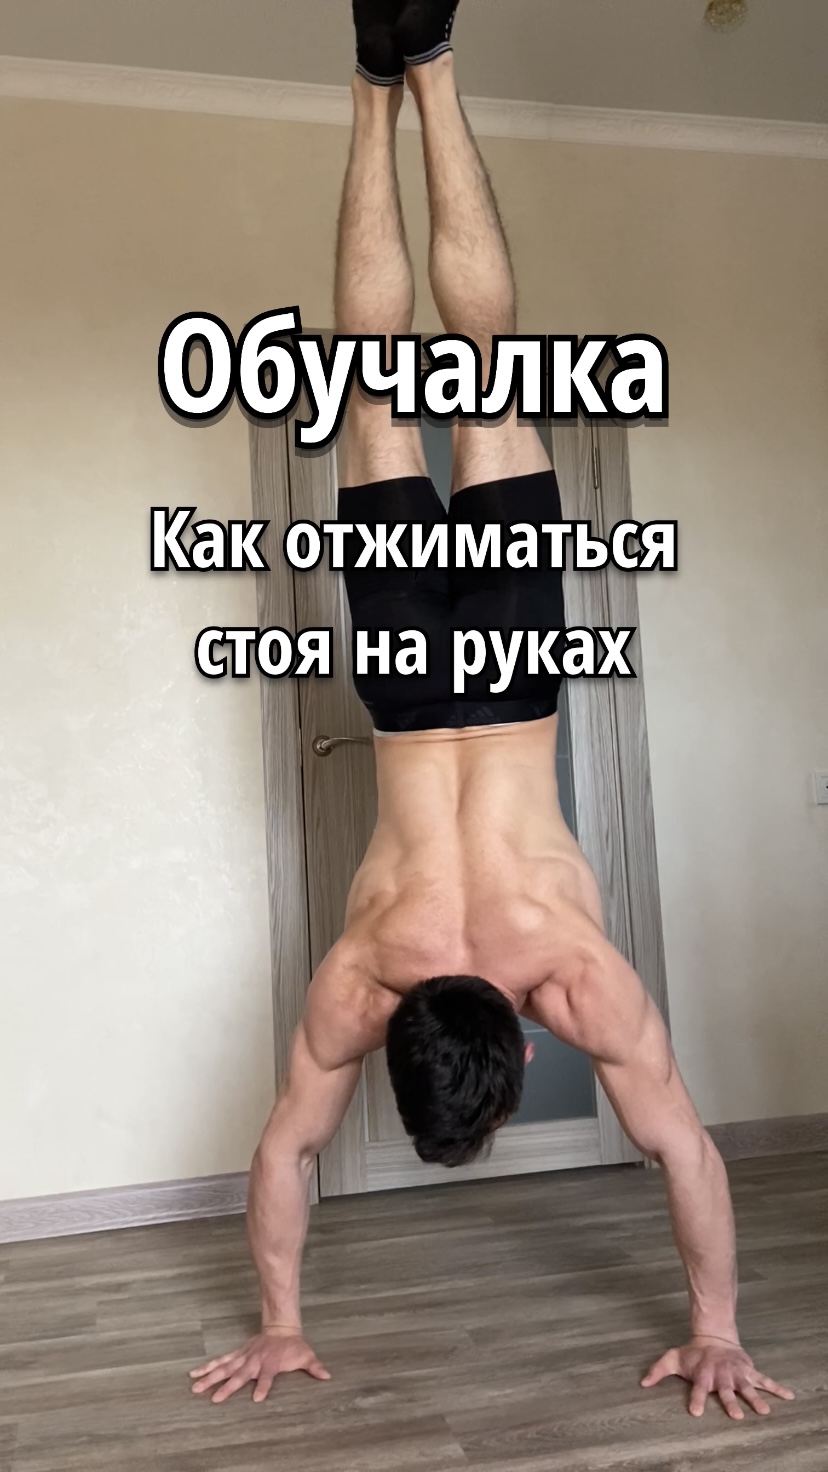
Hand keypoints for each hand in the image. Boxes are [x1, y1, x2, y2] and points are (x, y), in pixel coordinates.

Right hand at [189, 1330, 330, 1403]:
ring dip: (211, 1378)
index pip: (267, 1377)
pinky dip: (208, 1366)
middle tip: (214, 1399)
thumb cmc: (294, 1346)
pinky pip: (221, 1361)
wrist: (282, 1327)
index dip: (263, 1387)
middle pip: (240, 1375)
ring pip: (225, 1368)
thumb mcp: (306, 1355)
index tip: (257, 1398)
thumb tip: (327, 1376)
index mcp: (270, 1365)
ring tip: (195, 1387)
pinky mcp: (238, 1354)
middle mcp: (254, 1362)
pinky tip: (195, 1373)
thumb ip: (315, 1367)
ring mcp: (244, 1357)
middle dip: (228, 1387)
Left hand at [642, 1336, 794, 1419]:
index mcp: (703, 1375)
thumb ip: (658, 1370)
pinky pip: (765, 1380)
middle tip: (736, 1416)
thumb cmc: (693, 1353)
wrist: (714, 1336)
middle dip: (730, 1402)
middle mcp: (721, 1376)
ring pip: (747, 1388)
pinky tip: (789, 1396)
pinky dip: (777, 1388)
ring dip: (755, 1399)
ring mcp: (737, 1373)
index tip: (695, 1412)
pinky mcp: (749, 1371)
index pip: (698, 1389)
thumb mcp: (673, 1358)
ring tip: (763, 1412)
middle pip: (726, 1391)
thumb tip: (642, 1383)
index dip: (696, 1399)